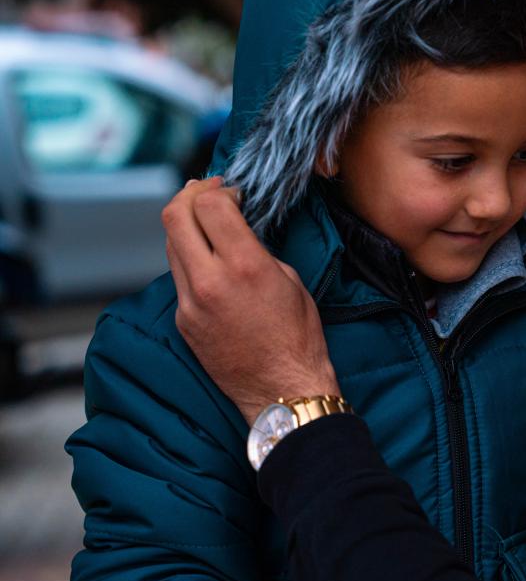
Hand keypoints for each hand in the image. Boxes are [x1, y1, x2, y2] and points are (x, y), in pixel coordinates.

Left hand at [163, 178, 339, 424]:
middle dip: (189, 195)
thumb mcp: (290, 280)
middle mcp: (210, 281)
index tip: (232, 192)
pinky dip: (189, 256)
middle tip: (206, 191)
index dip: (218, 190)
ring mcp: (190, 302)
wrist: (282, 390)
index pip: (209, 205)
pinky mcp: (183, 321)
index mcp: (245, 266)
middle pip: (174, 216)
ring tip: (203, 219)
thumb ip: (257, 250)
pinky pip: (178, 275)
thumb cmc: (299, 337)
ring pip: (171, 244)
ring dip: (185, 224)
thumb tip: (236, 232)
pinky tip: (207, 257)